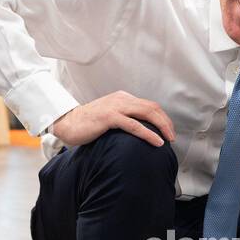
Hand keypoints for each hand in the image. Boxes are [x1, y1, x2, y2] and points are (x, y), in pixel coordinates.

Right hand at [49, 91, 175, 147]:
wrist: (67, 123)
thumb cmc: (87, 124)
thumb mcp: (109, 117)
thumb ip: (124, 119)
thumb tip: (139, 131)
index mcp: (122, 98)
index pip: (149, 106)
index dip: (162, 118)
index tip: (168, 131)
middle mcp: (121, 99)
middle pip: (152, 108)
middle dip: (166, 122)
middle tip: (173, 136)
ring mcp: (115, 107)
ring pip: (146, 114)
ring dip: (162, 126)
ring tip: (169, 139)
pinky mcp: (109, 117)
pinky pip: (134, 125)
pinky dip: (148, 133)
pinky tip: (157, 142)